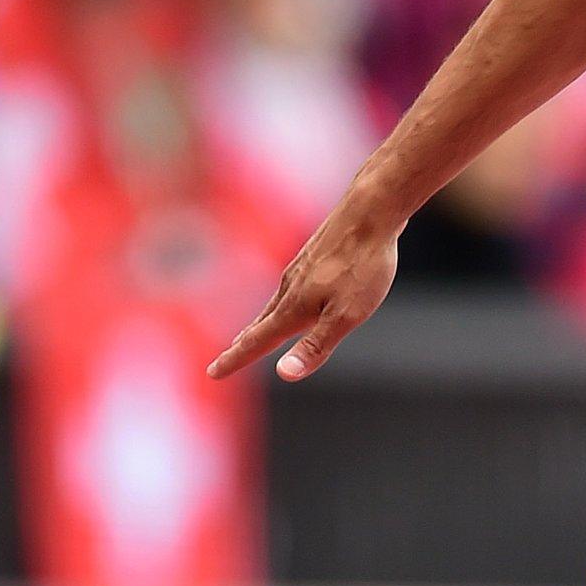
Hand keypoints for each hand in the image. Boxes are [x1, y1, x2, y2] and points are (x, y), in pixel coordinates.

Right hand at [208, 208, 400, 381]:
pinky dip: (281, 301)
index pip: (257, 341)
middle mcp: (290, 287)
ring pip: (276, 302)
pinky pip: (292, 285)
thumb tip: (285, 374)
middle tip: (227, 358)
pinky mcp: (315, 254)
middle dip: (244, 343)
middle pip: (261, 322)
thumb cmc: (363, 265)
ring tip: (254, 333)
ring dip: (261, 322)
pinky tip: (293, 296)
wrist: (372, 210)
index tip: (213, 373)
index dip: (235, 360)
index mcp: (294, 307)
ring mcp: (301, 268)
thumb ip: (316, 345)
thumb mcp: (347, 315)